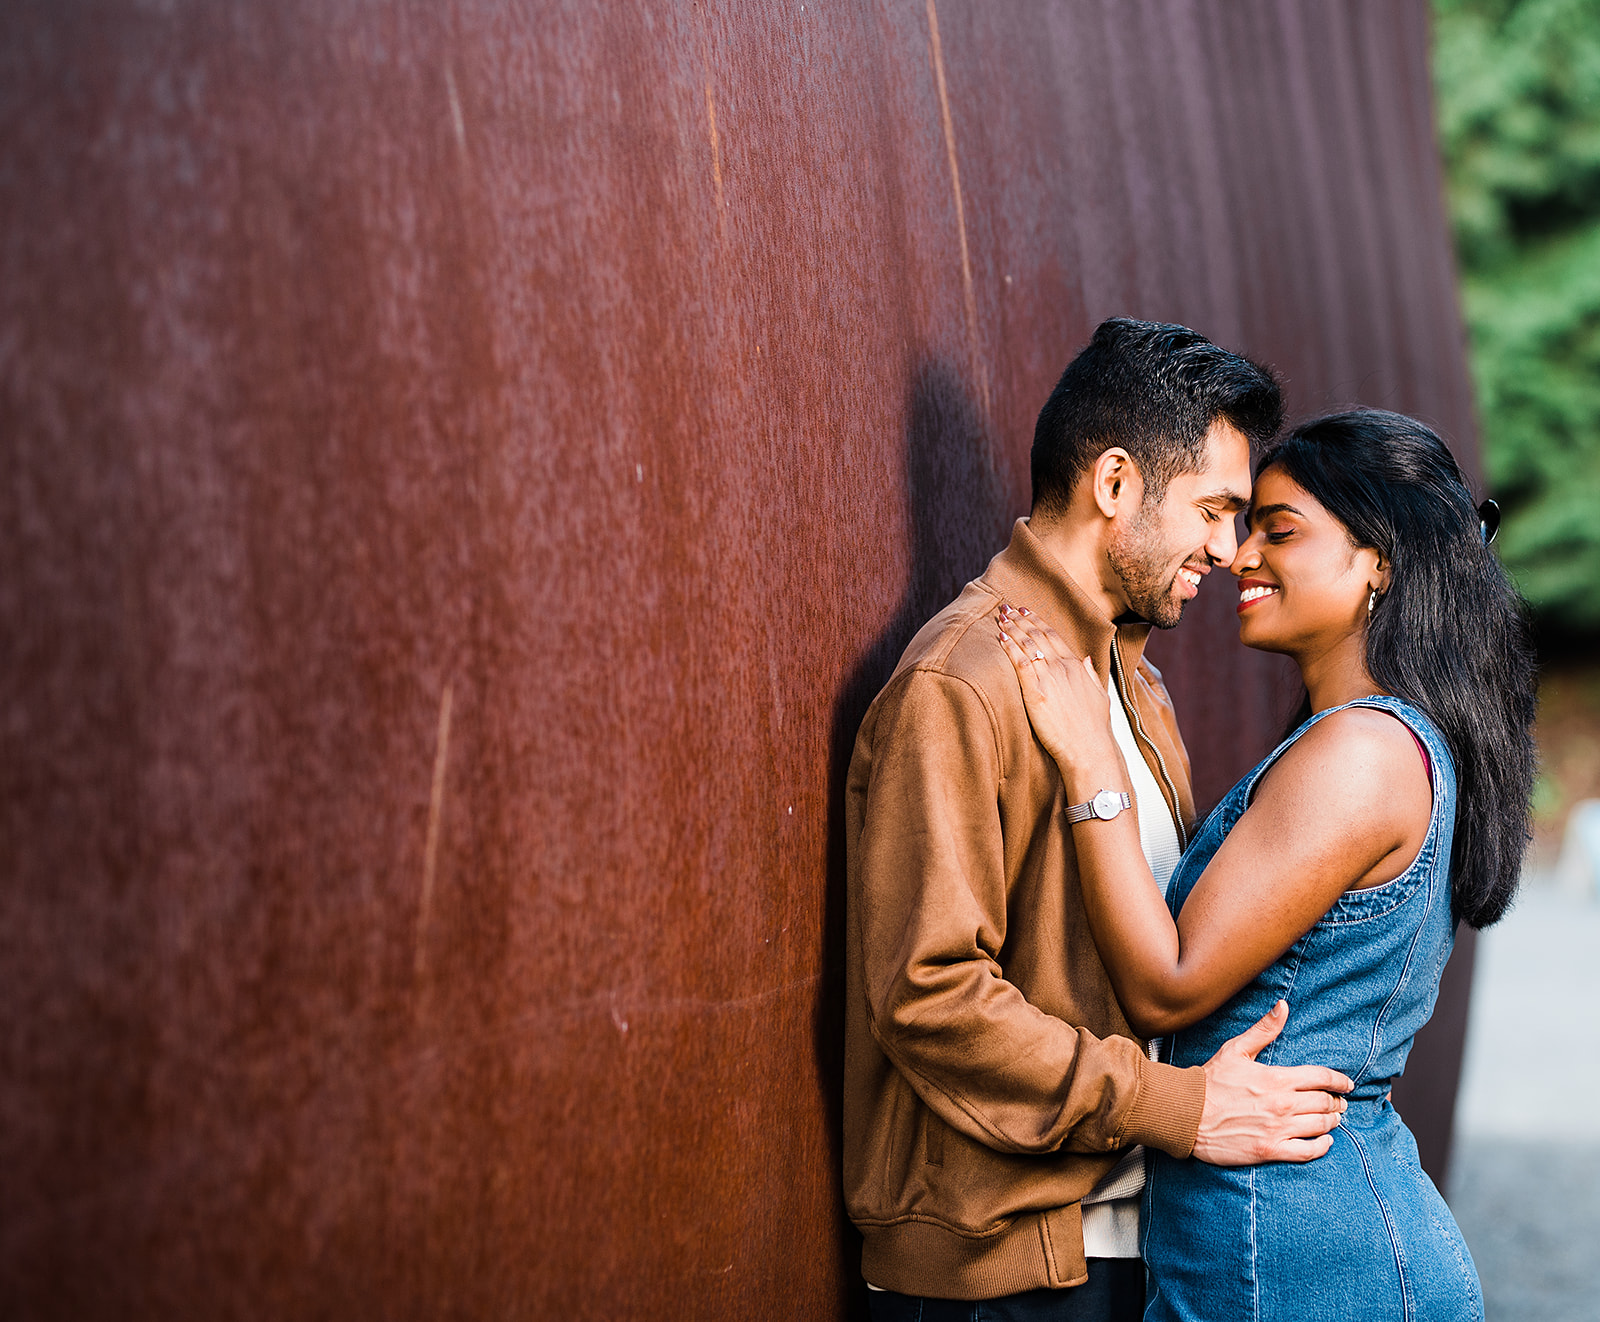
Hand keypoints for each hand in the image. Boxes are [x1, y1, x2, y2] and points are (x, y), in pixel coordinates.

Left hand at [994, 605, 1115, 770]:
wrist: (1089, 748)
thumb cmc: (1093, 728)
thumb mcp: (1099, 695)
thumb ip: (1090, 674)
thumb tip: (1086, 659)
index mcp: (1075, 666)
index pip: (1053, 636)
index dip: (1037, 621)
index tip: (1025, 611)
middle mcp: (1062, 667)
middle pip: (1037, 636)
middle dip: (1019, 619)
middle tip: (1006, 607)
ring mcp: (1049, 679)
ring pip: (1027, 645)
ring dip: (1011, 629)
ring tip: (999, 617)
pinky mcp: (1036, 692)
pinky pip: (1020, 664)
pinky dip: (1009, 648)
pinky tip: (1000, 638)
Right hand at [1192, 1001, 1352, 1165]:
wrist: (1187, 1113)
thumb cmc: (1210, 1081)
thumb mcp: (1236, 1049)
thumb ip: (1264, 1029)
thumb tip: (1283, 1006)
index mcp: (1277, 1078)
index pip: (1321, 1078)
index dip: (1339, 1080)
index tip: (1347, 1083)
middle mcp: (1282, 1105)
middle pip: (1325, 1103)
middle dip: (1336, 1101)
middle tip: (1339, 1102)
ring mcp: (1278, 1129)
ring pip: (1321, 1126)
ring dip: (1332, 1121)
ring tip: (1333, 1118)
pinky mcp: (1270, 1150)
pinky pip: (1308, 1151)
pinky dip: (1322, 1146)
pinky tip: (1324, 1141)